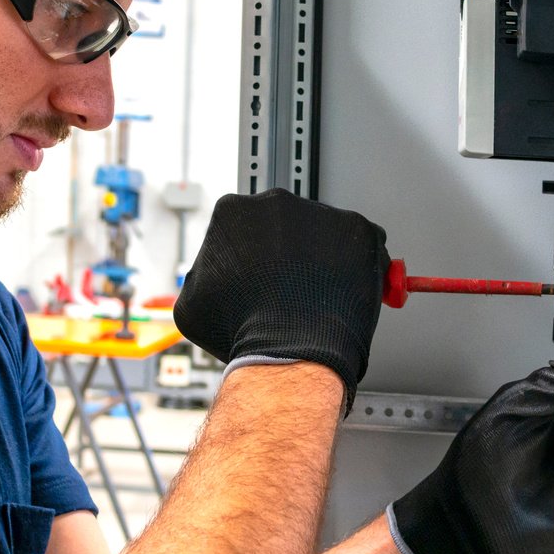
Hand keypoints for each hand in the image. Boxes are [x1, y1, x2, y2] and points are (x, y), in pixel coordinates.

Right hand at [173, 189, 388, 406]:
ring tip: (318, 298)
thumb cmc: (244, 330)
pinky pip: (362, 245)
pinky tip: (343, 294)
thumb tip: (212, 274)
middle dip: (290, 252)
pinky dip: (358, 267)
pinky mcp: (359, 229)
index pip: (244, 227)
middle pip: (286, 224)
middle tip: (293, 288)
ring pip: (324, 234)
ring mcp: (321, 212)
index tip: (263, 275)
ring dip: (324, 259)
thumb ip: (203, 276)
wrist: (292, 351)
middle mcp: (277, 202)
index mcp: (233, 211)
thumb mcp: (192, 304)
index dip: (254, 256)